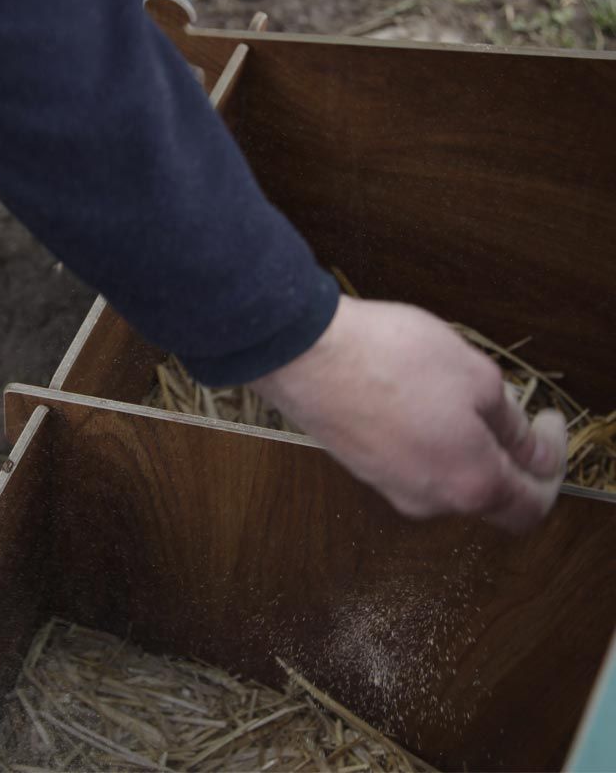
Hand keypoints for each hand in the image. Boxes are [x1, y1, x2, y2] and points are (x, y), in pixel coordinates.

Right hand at [251, 296, 566, 531]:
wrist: (307, 355)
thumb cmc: (392, 360)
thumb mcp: (477, 377)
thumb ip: (512, 423)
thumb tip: (529, 450)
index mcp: (471, 484)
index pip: (533, 505)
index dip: (553, 466)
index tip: (549, 425)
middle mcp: (429, 500)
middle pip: (487, 494)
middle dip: (508, 455)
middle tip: (510, 409)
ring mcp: (388, 486)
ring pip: (446, 477)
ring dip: (465, 446)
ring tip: (460, 395)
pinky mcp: (360, 466)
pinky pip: (410, 463)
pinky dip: (428, 440)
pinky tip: (418, 399)